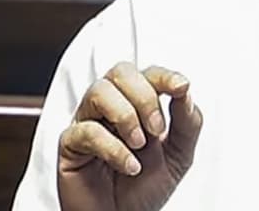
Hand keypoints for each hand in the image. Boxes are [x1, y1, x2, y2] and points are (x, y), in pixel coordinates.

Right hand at [57, 63, 202, 210]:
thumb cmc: (146, 187)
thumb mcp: (179, 155)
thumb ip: (187, 122)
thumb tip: (185, 91)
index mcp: (138, 103)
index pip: (148, 73)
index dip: (165, 75)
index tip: (181, 87)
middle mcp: (111, 106)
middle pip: (121, 71)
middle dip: (144, 96)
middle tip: (157, 128)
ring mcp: (88, 122)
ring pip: (98, 90)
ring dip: (125, 115)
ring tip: (139, 145)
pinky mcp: (71, 144)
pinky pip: (86, 130)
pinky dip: (113, 148)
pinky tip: (129, 166)